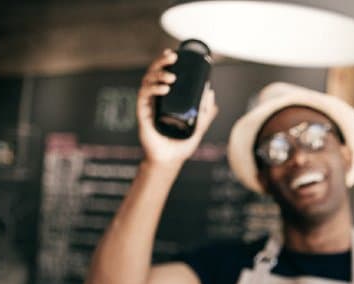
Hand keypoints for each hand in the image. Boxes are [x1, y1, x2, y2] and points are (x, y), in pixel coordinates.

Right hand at [136, 50, 218, 165]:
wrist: (169, 161)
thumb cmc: (181, 145)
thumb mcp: (198, 126)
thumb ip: (204, 112)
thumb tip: (211, 92)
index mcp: (166, 98)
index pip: (163, 75)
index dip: (165, 62)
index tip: (173, 53)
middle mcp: (155, 98)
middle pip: (154, 73)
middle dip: (161, 62)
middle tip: (172, 57)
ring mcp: (148, 105)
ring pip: (148, 81)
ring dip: (159, 75)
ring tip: (171, 78)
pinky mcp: (142, 113)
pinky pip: (144, 96)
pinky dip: (154, 90)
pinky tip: (164, 89)